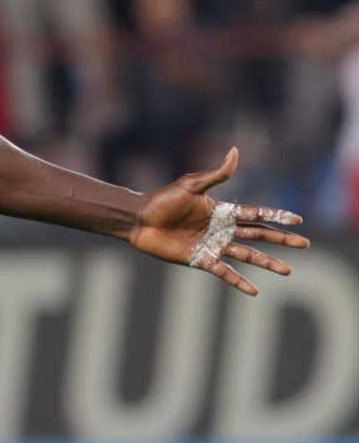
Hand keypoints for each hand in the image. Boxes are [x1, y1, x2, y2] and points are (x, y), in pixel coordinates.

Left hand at [129, 148, 309, 294]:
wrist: (139, 220)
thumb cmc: (162, 200)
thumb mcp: (191, 185)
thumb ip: (217, 174)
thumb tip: (235, 151)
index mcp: (222, 210)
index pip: (256, 214)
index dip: (276, 217)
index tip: (298, 220)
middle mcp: (221, 229)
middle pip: (258, 235)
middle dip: (281, 240)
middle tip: (304, 244)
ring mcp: (213, 245)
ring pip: (247, 255)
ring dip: (267, 263)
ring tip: (288, 271)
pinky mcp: (201, 259)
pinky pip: (224, 272)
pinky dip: (239, 282)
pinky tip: (255, 291)